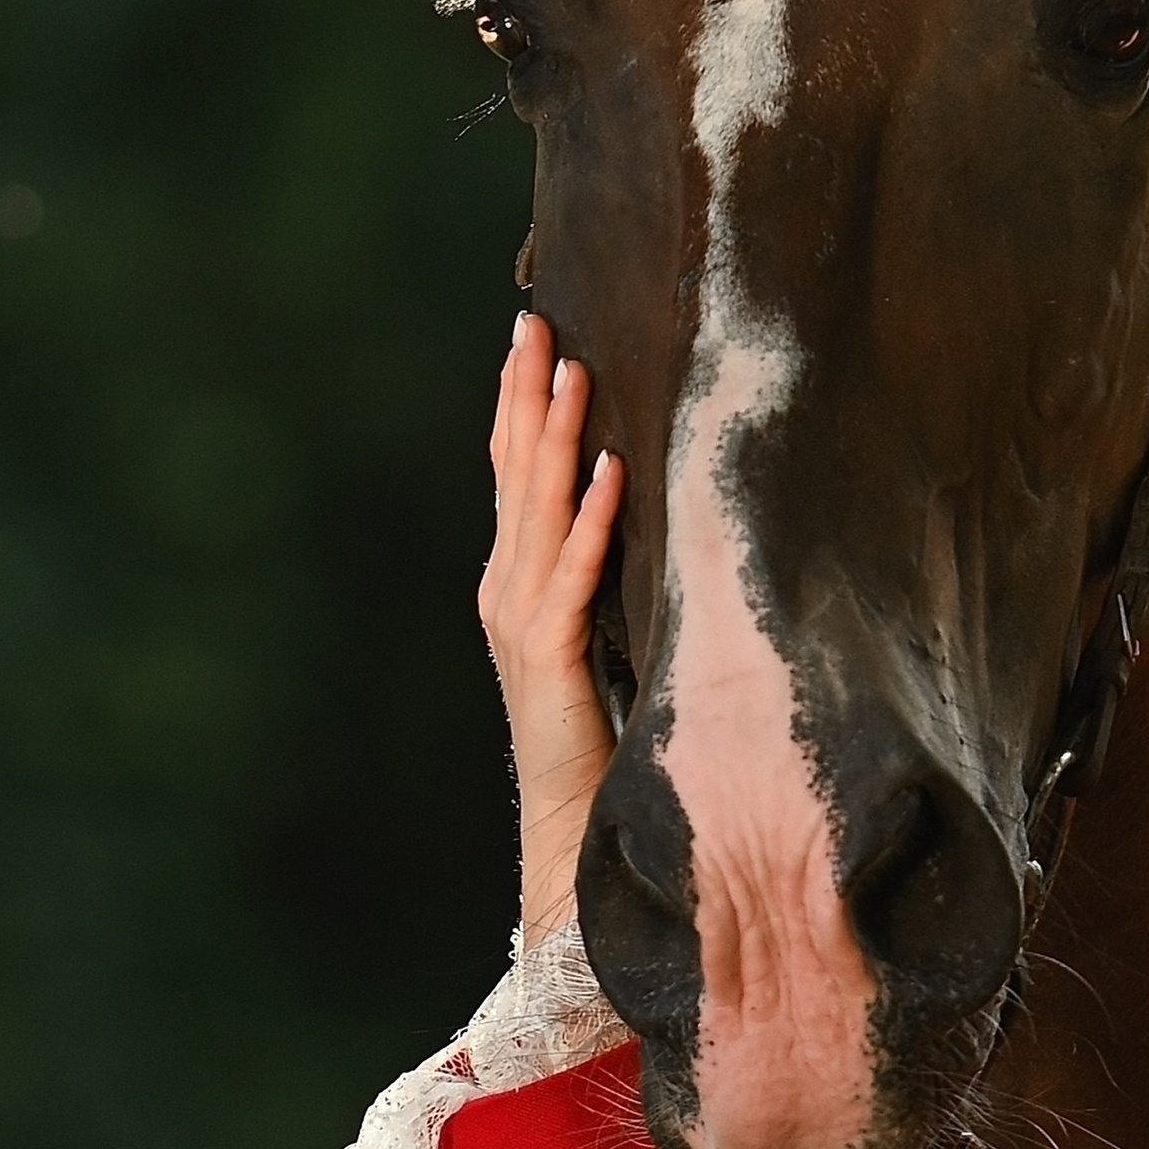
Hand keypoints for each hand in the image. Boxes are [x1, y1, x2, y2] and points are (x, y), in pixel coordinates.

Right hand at [481, 314, 626, 942]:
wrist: (572, 827)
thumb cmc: (598, 735)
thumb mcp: (600, 635)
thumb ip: (602, 579)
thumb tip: (641, 509)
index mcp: (515, 581)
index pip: (516, 475)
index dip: (522, 405)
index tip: (534, 336)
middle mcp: (507, 589)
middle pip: (516, 473)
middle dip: (526, 394)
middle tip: (536, 321)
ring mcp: (521, 619)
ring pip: (539, 510)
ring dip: (558, 438)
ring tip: (572, 371)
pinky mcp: (551, 655)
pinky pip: (573, 574)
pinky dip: (593, 522)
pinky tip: (612, 471)